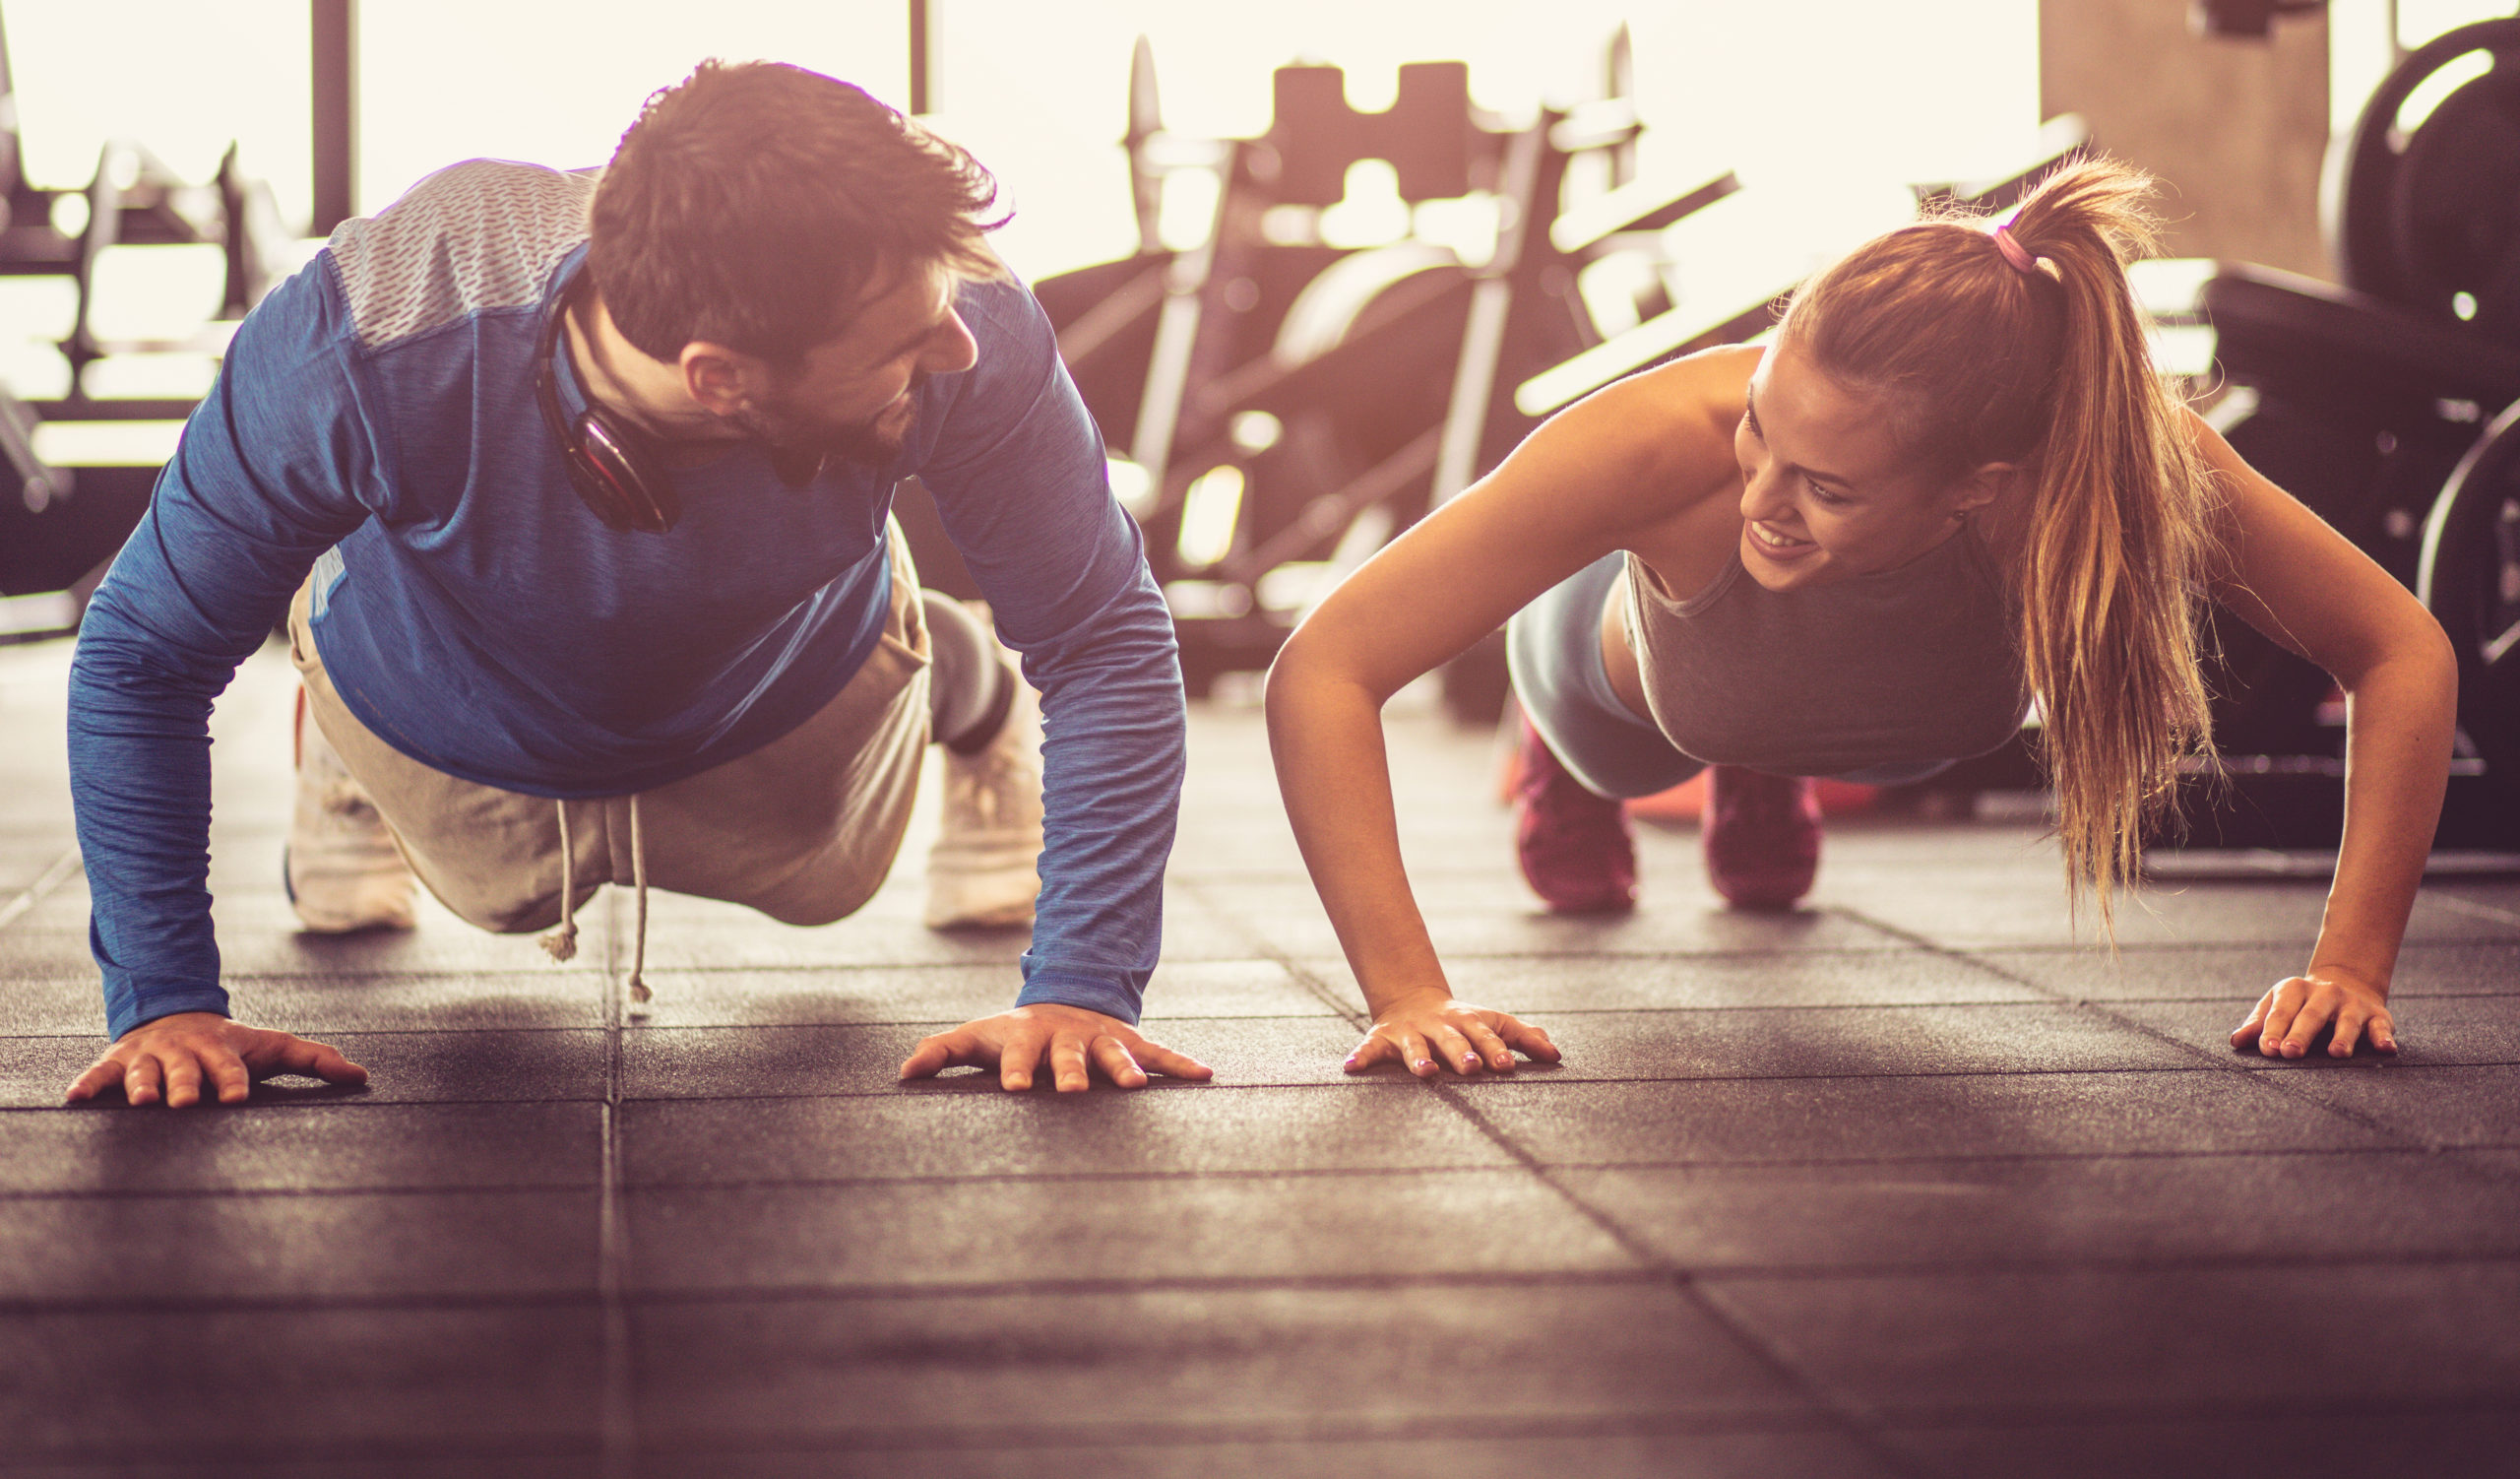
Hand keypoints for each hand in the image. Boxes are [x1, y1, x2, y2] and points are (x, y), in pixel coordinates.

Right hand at [65, 1012, 369, 1106]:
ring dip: (141, 1086)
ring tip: (141, 1101)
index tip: (237, 1097)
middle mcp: (184, 1052)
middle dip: (185, 1084)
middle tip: (184, 1102)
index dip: (233, 1081)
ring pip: (143, 1073)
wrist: (177, 1015)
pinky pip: (100, 1074)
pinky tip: (75, 1099)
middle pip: (185, 1071)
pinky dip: (88, 1084)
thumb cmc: (231, 1044)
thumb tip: (362, 1076)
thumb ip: (315, 1060)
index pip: (229, 1068)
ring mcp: (149, 1057)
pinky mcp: (118, 1062)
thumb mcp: (273, 1047)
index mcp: (220, 1051)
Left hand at [897, 1004, 1213, 1091]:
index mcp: (1028, 1037)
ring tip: (1135, 1088)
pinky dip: (1180, 1063)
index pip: (1019, 1055)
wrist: (1066, 999)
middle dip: (1071, 1072)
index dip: (1016, 1069)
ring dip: (1124, 1070)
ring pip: (1115, 1056)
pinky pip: (1158, 1054)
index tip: (1014, 1088)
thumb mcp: (977, 1038)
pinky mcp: (1130, 1043)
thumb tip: (903, 1073)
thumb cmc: (1013, 1034)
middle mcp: (1067, 1038)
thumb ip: (942, 1051)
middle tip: (1072, 1090)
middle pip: (1068, 1056)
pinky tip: (1205, 1075)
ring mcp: (1101, 1040)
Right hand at [1347, 990, 1560, 1077]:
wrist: (1413, 1000)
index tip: (1506, 1065)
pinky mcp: (1381, 1038)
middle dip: (1461, 1053)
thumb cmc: (1464, 1023)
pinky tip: (1350, 1069)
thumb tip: (1556, 1055)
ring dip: (1418, 1058)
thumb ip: (1524, 1038)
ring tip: (1424, 1072)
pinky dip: (1360, 1057)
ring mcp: (1409, 1032)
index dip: (1495, 1049)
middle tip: (1471, 1068)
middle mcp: (1438, 1026)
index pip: (1484, 1034)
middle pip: (1452, 1039)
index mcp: (1467, 1022)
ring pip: (1414, 1046)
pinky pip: (1368, 1048)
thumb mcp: (1494, 1023)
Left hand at [2231, 968, 2397, 1058]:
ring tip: (2337, 1053)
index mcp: (2293, 990)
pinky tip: (2386, 1049)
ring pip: (2347, 1021)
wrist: (2345, 983)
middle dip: (2300, 1034)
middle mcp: (2324, 994)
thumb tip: (2236, 1041)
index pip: (2281, 1012)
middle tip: (2290, 1052)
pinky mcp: (2377, 1016)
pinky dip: (2384, 1037)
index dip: (2273, 1030)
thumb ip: (2258, 1024)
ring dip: (2343, 1037)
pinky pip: (2381, 1027)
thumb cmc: (2301, 1005)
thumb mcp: (2277, 1006)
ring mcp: (2352, 1004)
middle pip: (2310, 1016)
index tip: (2268, 1049)